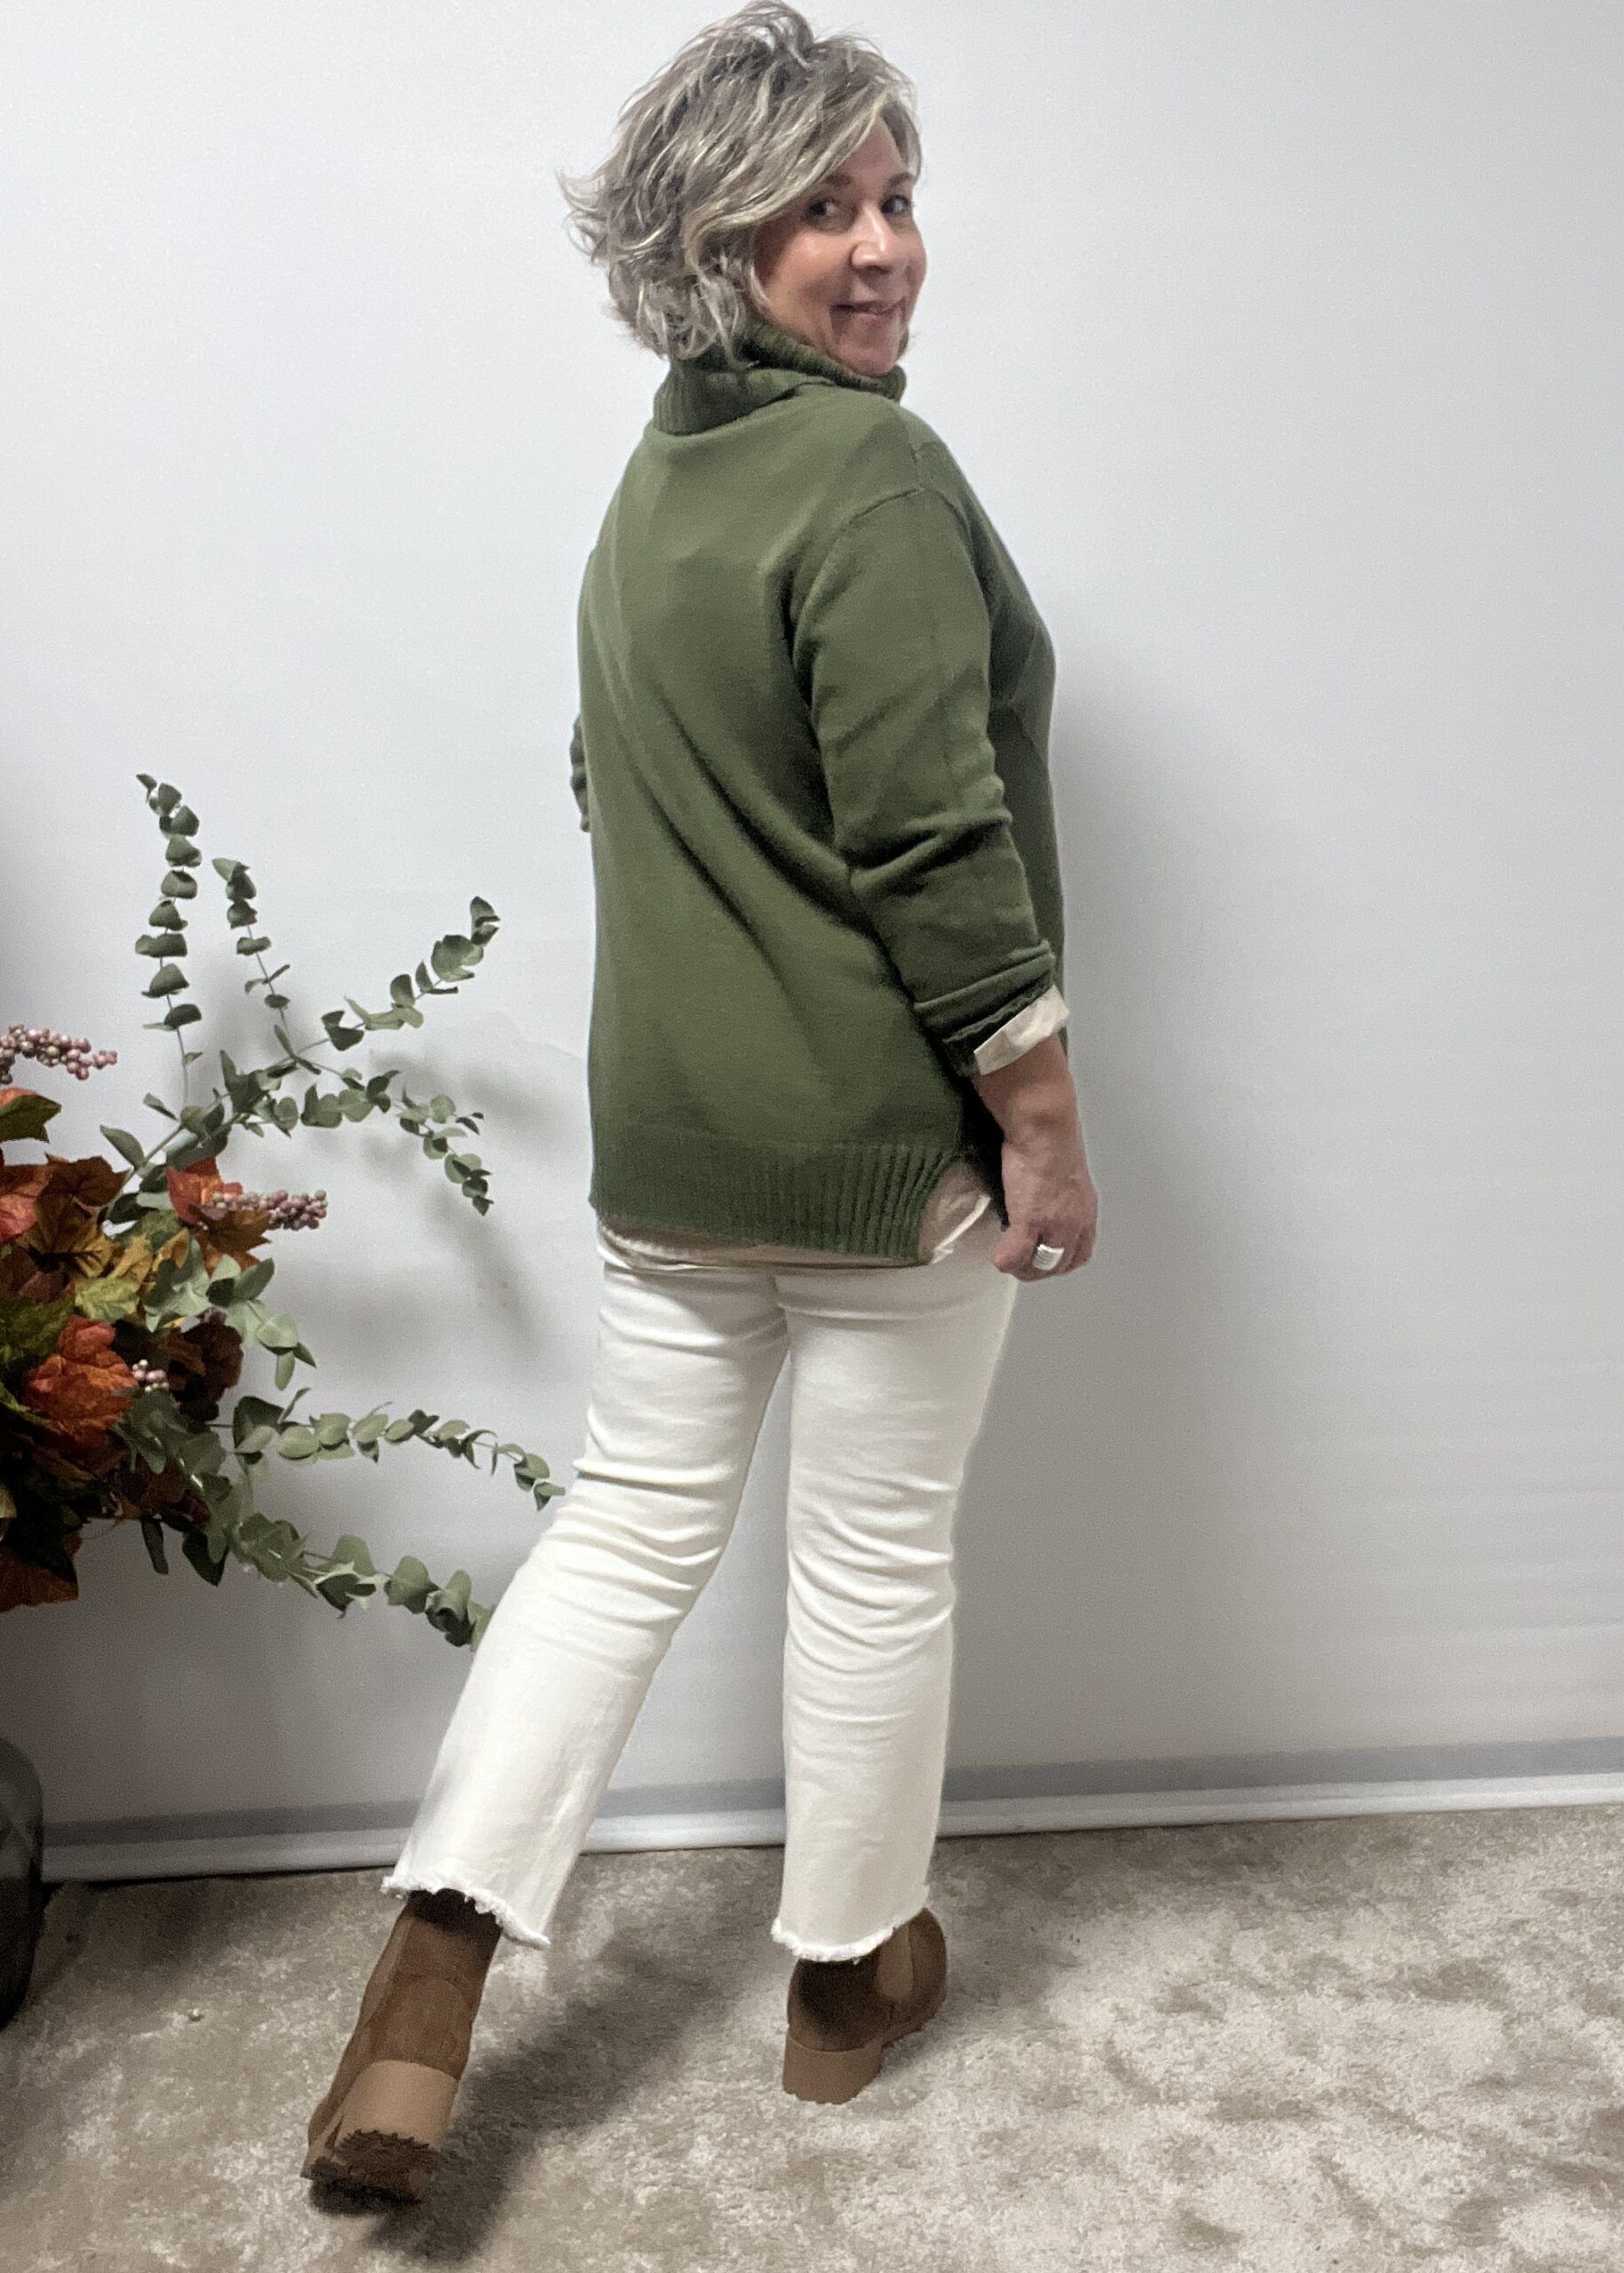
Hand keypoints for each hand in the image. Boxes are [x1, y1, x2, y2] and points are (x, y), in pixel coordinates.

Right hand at [990, 1120, 1098, 1280]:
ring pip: (1041, 1265)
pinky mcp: (1030, 1219)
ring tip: (1008, 1262)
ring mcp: (1054, 1224)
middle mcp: (1075, 1222)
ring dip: (1023, 1269)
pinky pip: (1016, 1253)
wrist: (1043, 1129)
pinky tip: (997, 1257)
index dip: (1062, 1261)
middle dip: (1040, 1270)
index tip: (1045, 1258)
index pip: (1081, 1251)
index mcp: (1086, 1209)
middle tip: (1021, 1264)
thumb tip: (1043, 1196)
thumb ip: (1060, 1193)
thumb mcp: (1067, 1173)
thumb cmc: (1052, 1138)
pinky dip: (1005, 1259)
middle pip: (1061, 1264)